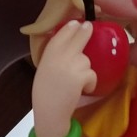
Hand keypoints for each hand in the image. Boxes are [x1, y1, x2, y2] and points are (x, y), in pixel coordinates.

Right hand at [32, 20, 96, 136]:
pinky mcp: (80, 76)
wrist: (49, 113)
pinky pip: (91, 74)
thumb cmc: (46, 95)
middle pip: (76, 38)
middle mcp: (58, 56)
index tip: (76, 23)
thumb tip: (65, 44)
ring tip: (75, 84)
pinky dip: (89, 83)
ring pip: (86, 61)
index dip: (69, 28)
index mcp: (47, 55)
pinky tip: (80, 91)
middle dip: (84, 31)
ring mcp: (70, 65)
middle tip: (89, 26)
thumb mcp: (45, 70)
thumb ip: (53, 57)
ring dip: (85, 71)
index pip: (60, 35)